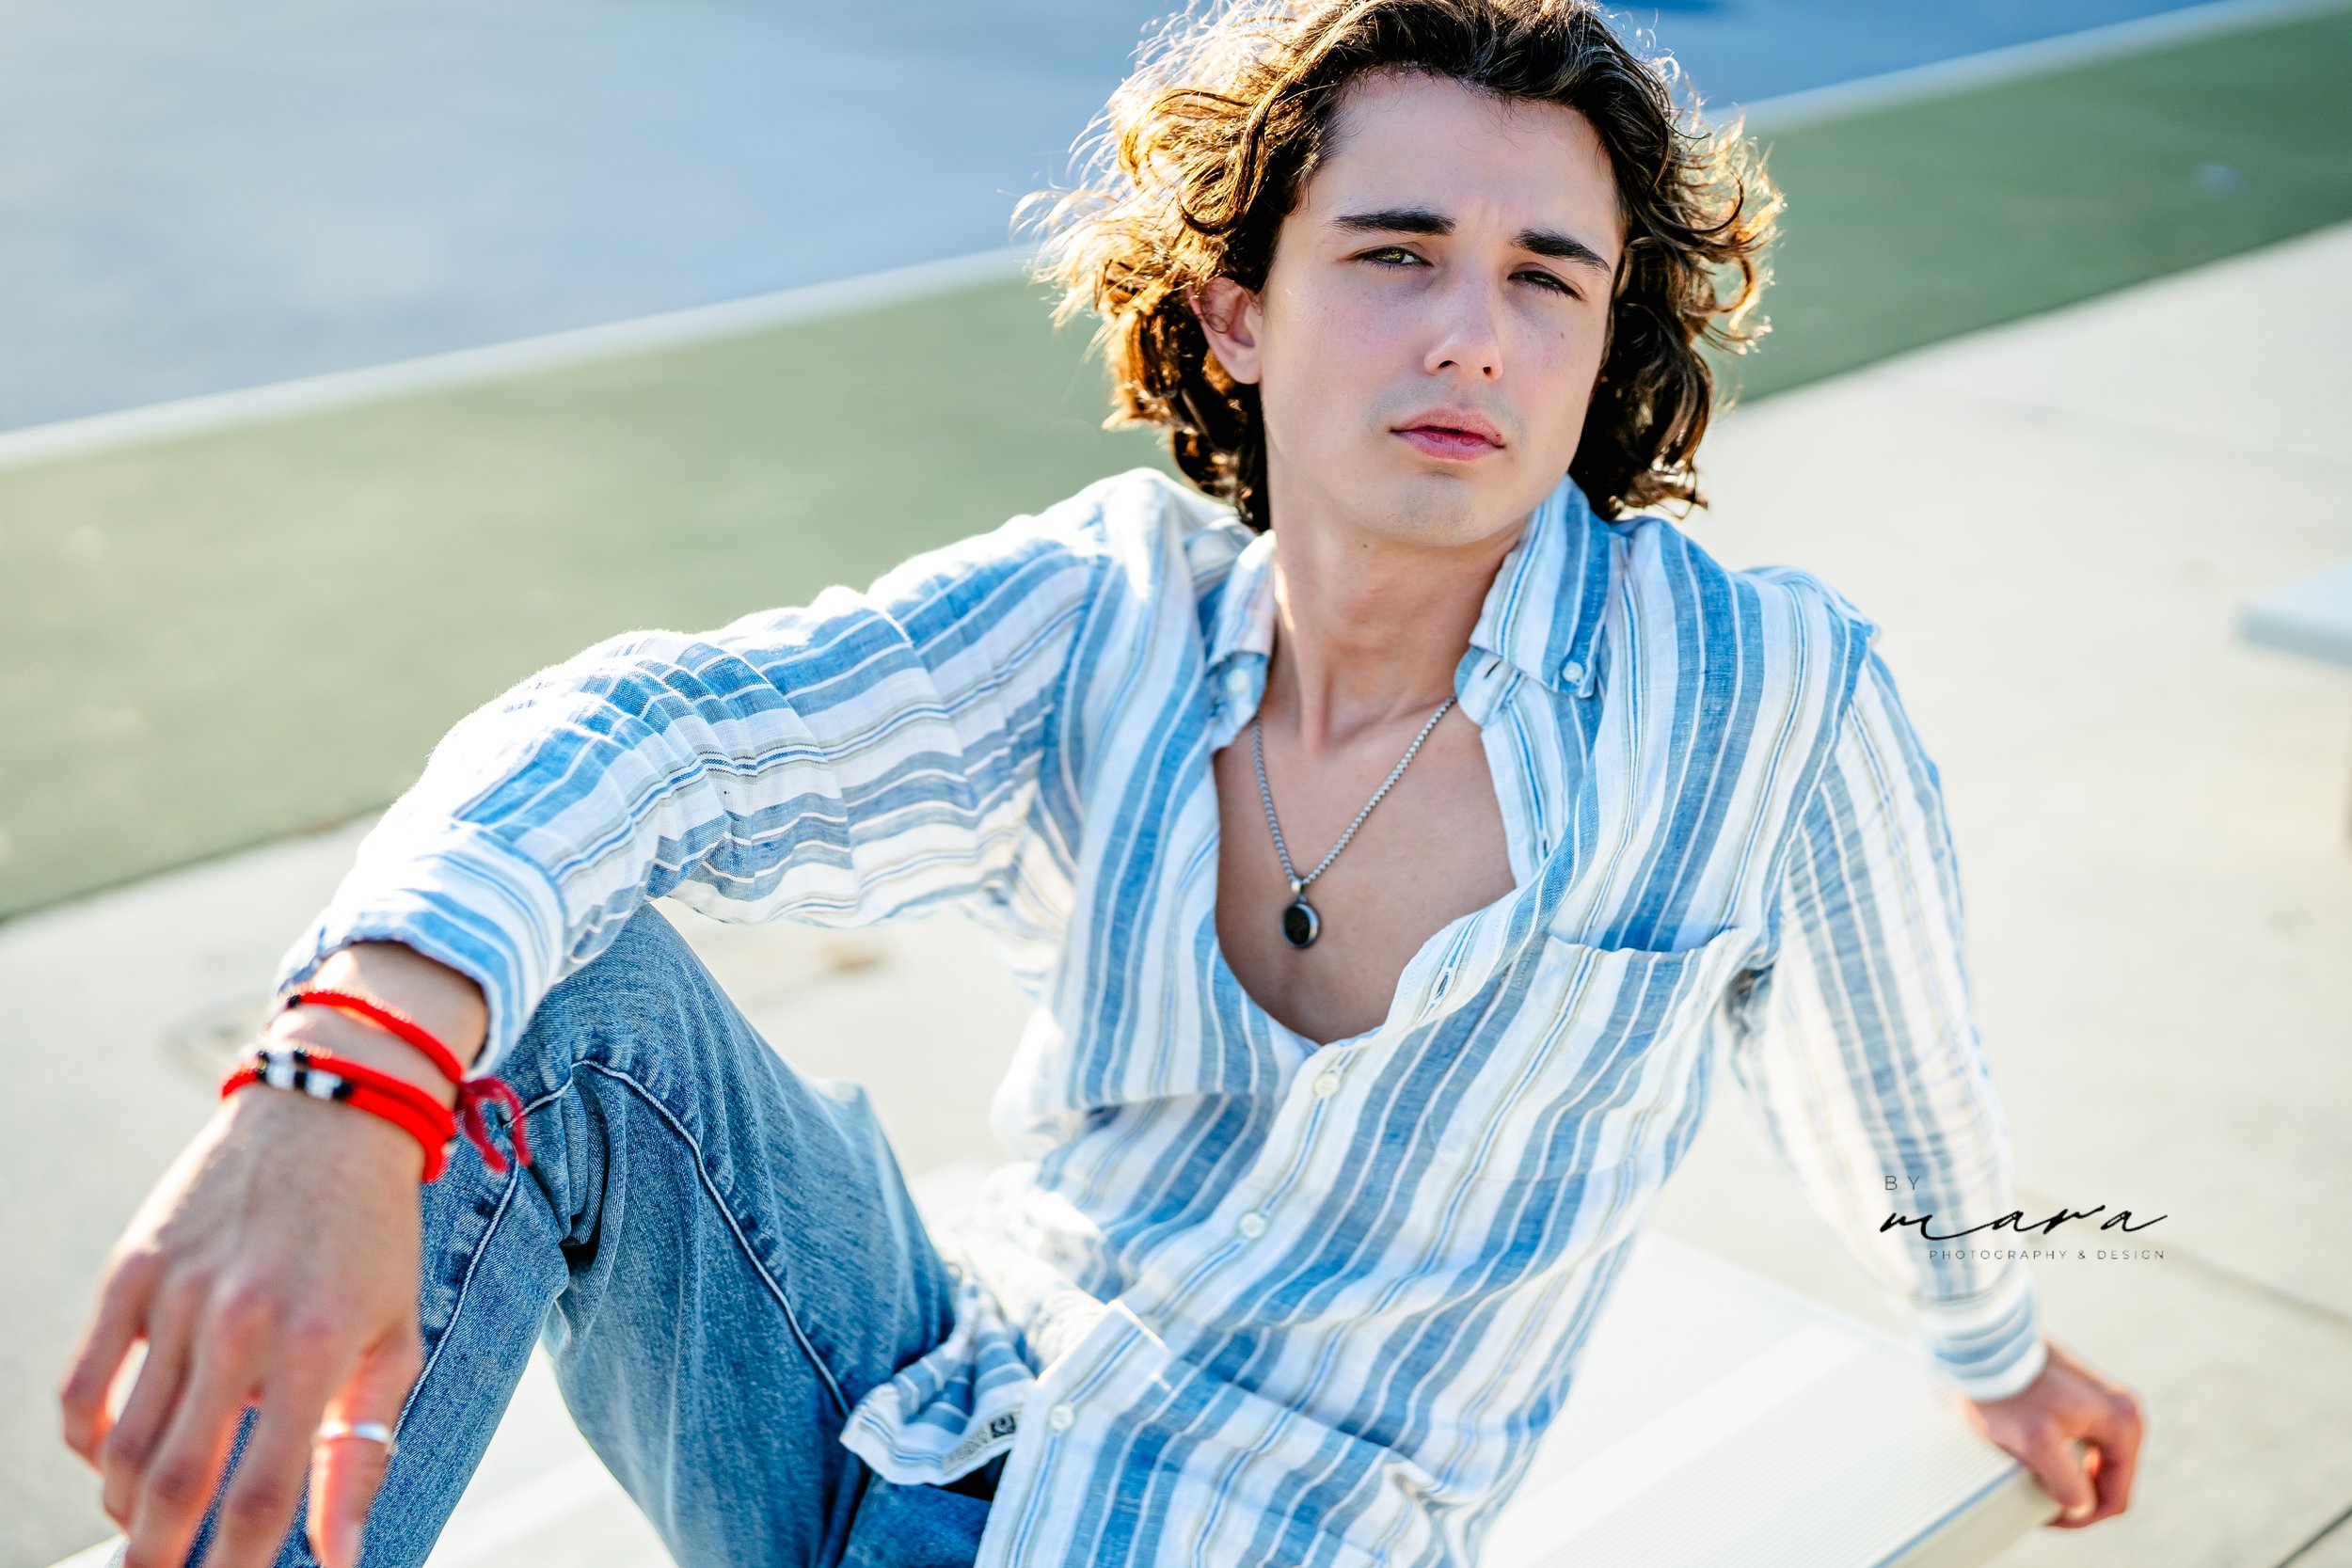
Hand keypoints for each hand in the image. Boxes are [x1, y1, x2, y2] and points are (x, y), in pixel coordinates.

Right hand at [57, 941, 487, 1567]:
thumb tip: (343, 1555)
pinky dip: (86, 1441)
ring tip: (146, 1527)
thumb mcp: (394, 1338)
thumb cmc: (372, 1238)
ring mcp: (177, 1297)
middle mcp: (239, 1324)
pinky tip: (112, 1461)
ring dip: (125, 1506)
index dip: (238, 1566)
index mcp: (313, 1346)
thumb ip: (362, 1450)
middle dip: (159, 1554)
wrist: (328, 1115)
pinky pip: (82, 1386)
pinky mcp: (131, 1272)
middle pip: (172, 1481)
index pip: (261, 1493)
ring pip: (120, 1444)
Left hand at [1963, 1338, 2144, 1528]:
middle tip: (2040, 1506)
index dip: (2084, 1517)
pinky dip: (2061, 1456)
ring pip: (2093, 1461)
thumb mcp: (2036, 1442)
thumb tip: (2079, 1509)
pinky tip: (2036, 1461)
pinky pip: (2080, 1441)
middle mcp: (2123, 1411)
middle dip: (2076, 1497)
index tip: (2048, 1519)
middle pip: (2107, 1479)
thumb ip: (2064, 1483)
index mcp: (2123, 1424)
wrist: (1985, 1342)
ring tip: (2035, 1484)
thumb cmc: (2009, 1389)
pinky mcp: (2082, 1397)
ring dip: (2068, 1477)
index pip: (2116, 1495)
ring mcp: (2103, 1403)